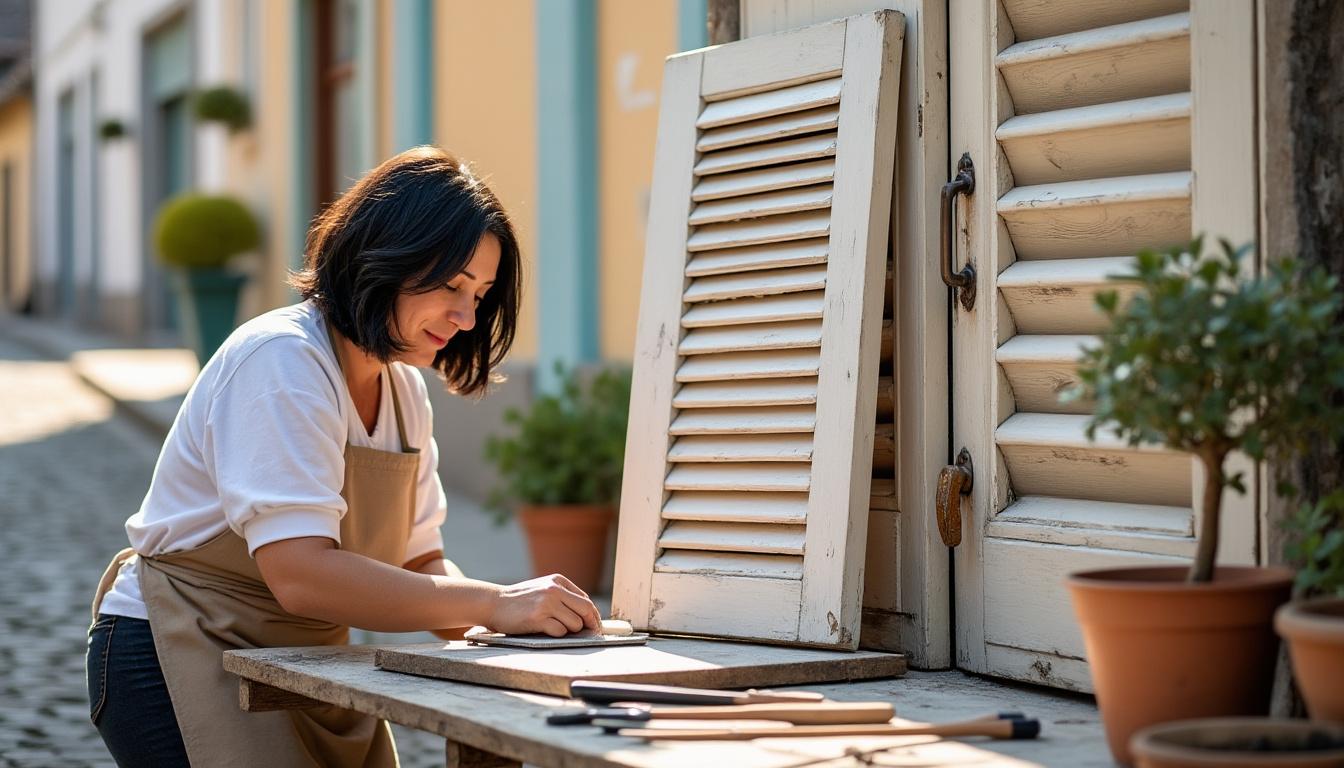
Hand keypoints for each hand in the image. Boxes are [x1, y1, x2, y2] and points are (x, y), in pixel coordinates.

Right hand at [487, 574, 601, 636]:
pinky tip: (545, 631)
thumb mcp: (543, 589)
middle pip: (586, 610)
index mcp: (558, 581)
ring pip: (574, 623)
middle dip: (590, 625)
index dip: (593, 616)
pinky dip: (557, 635)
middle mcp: (554, 590)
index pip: (586, 600)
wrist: (493, 603)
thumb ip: (563, 597)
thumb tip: (587, 615)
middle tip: (590, 635)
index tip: (594, 627)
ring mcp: (546, 603)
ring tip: (555, 629)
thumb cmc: (520, 600)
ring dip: (570, 631)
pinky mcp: (537, 618)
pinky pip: (559, 631)